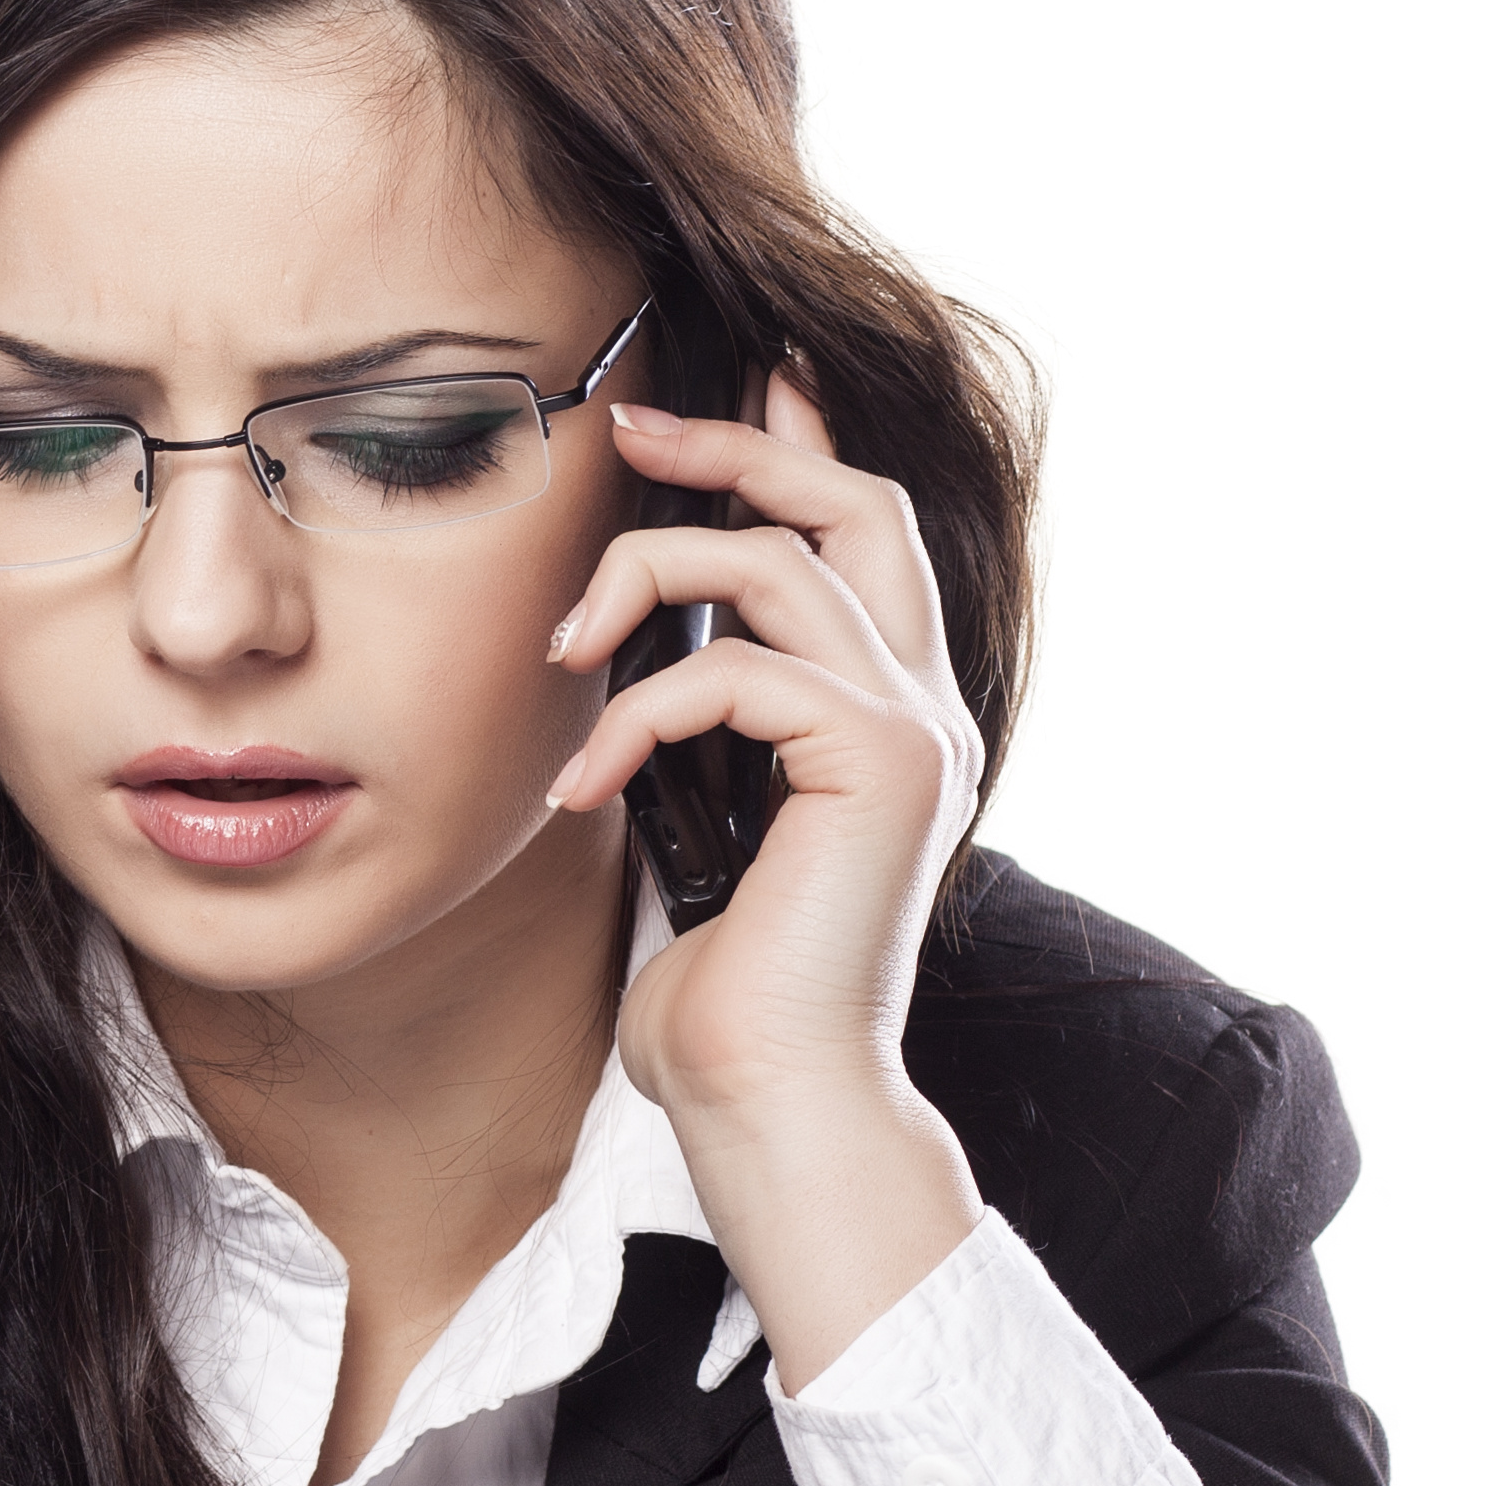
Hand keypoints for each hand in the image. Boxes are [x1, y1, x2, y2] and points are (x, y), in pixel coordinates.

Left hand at [537, 375, 983, 1386]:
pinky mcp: (882, 766)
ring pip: (782, 563)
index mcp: (889, 717)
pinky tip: (584, 787)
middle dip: (740, 446)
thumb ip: (694, 731)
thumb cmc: (717, 997)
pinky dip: (639, 713)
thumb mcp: (694, 827)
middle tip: (630, 427)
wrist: (767, 1102)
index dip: (800, 443)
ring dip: (647, 580)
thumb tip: (622, 655)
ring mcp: (916, 732)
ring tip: (559, 650)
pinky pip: (738, 671)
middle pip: (856, 504)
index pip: (863, 537)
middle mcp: (925, 708)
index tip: (728, 383)